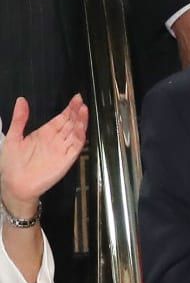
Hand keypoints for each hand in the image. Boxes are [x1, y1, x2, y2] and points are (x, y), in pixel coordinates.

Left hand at [0, 95, 88, 216]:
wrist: (15, 184)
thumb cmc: (11, 163)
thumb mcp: (13, 137)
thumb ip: (19, 119)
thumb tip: (21, 100)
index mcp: (45, 133)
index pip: (61, 118)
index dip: (69, 108)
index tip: (76, 98)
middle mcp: (56, 140)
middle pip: (71, 123)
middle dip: (77, 112)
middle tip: (81, 100)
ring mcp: (63, 149)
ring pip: (76, 132)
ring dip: (81, 121)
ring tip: (83, 109)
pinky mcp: (67, 159)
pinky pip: (76, 146)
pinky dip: (80, 136)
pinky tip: (81, 126)